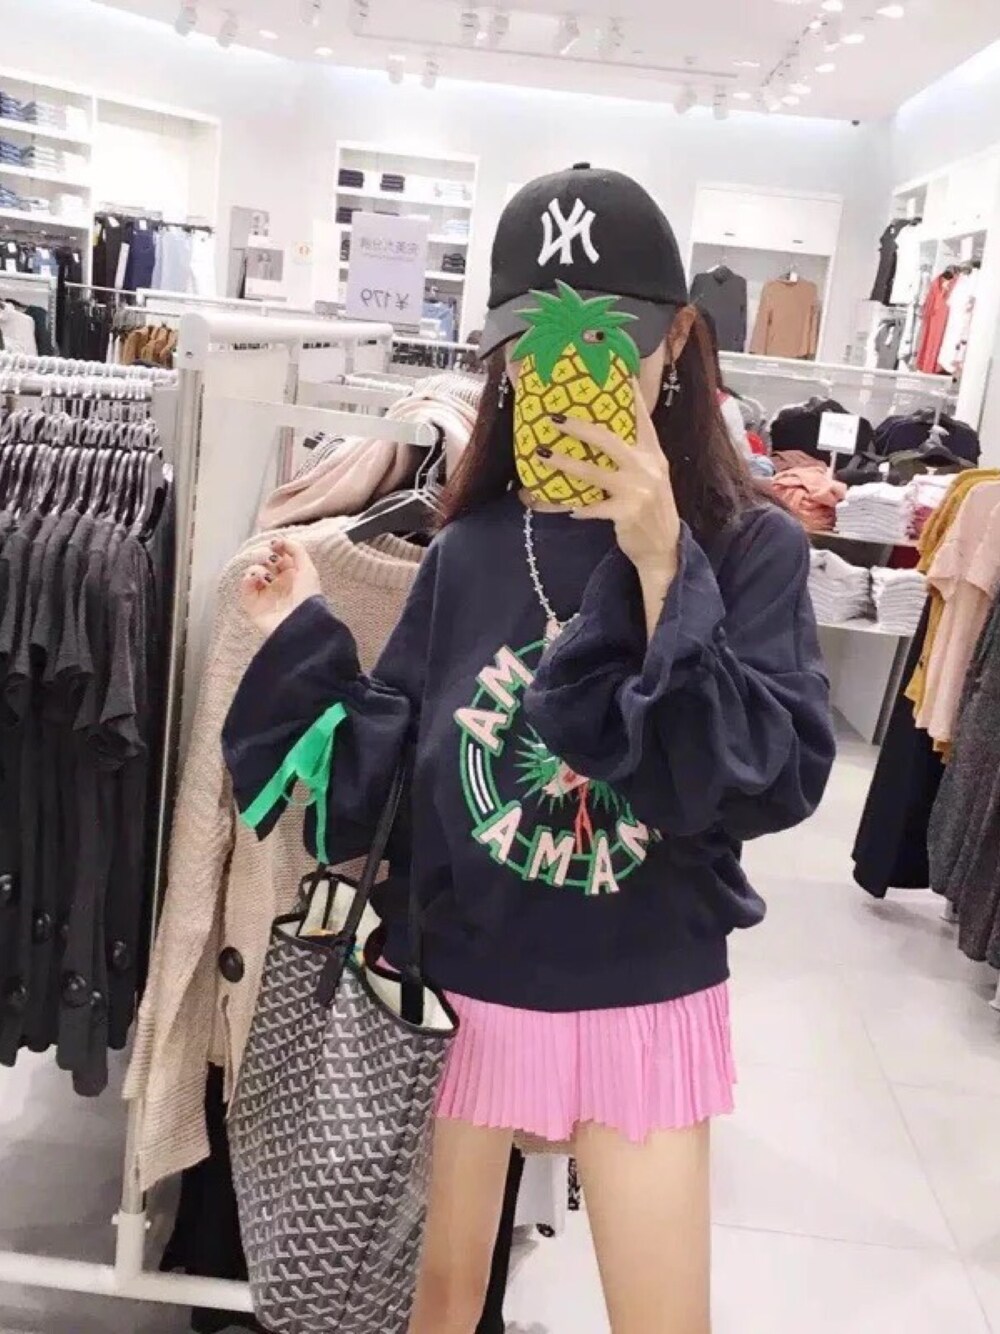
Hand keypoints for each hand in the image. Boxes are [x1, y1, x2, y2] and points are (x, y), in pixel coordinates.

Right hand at [242, 536, 321, 636]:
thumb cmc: (308, 598)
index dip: (276, 546)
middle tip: (271, 558)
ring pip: (253, 570)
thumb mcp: (308, 570)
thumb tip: (280, 539)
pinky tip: (256, 579)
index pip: (279, 555)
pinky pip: (245, 585)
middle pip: (264, 560)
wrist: (300, 625)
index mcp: (292, 575)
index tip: (275, 544)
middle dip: (265, 554)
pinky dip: (248, 578)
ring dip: (258, 567)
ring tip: (267, 576)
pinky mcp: (253, 604)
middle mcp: (278, 583)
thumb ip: (296, 550)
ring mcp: (264, 593)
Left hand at [540, 387, 680, 578]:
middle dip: (579, 427)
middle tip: (554, 418)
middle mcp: (647, 467)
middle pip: (609, 440)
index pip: (641, 418)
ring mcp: (638, 490)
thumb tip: (598, 437)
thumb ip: (631, 456)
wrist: (663, 546)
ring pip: (594, 472)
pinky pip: (594, 507)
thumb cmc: (649, 507)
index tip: (616, 371)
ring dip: (565, 463)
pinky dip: (580, 507)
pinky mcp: (627, 513)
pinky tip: (569, 507)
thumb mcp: (649, 476)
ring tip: (543, 455)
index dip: (629, 394)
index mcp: (653, 453)